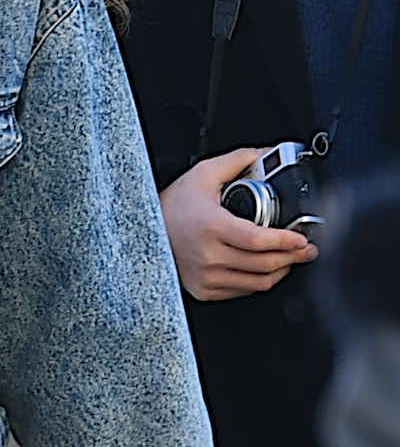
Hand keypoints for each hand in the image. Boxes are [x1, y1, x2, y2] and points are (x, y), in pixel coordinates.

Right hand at [160, 150, 316, 300]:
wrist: (141, 228)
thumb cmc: (170, 204)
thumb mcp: (203, 174)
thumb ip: (237, 161)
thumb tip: (266, 154)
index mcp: (211, 226)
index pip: (260, 241)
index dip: (287, 241)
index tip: (302, 238)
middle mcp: (208, 254)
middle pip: (265, 263)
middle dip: (293, 256)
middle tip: (305, 248)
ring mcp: (206, 275)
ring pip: (258, 282)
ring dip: (281, 271)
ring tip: (289, 259)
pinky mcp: (204, 289)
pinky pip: (243, 291)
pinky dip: (259, 281)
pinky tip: (263, 268)